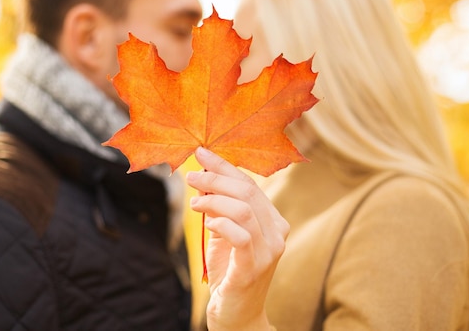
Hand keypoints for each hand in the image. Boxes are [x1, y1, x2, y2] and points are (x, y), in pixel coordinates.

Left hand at [186, 147, 288, 330]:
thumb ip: (218, 208)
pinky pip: (241, 237)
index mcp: (273, 221)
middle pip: (247, 192)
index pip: (250, 184)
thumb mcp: (223, 234)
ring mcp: (268, 252)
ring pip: (243, 210)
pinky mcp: (253, 269)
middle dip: (215, 178)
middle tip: (191, 176)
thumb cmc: (230, 272)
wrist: (239, 316)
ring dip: (213, 200)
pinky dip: (221, 224)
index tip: (202, 153)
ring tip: (194, 204)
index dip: (225, 166)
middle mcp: (277, 233)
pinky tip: (208, 224)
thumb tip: (202, 178)